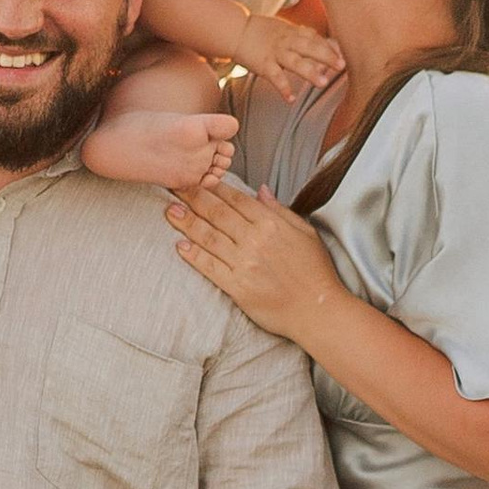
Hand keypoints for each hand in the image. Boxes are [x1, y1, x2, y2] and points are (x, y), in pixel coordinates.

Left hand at [167, 176, 347, 350]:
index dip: (213, 187)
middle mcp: (255, 240)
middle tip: (173, 186)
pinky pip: (210, 267)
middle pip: (217, 213)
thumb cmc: (316, 272)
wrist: (318, 310)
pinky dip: (193, 256)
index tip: (197, 178)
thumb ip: (280, 210)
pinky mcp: (237, 287)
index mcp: (271, 224)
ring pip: (209, 237)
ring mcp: (244, 264)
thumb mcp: (305, 232)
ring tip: (170, 211)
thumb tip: (260, 190)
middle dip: (193, 197)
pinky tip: (180, 246)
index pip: (236, 199)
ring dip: (186, 223)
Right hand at [236, 5, 345, 103]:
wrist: (235, 30)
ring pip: (295, 62)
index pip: (316, 39)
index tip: (344, 56)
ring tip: (322, 83)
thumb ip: (305, 36)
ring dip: (309, 72)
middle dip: (327, 56)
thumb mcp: (285, 29)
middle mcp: (287, 41)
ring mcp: (275, 53)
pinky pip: (275, 77)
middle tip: (342, 66)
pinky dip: (283, 88)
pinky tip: (291, 99)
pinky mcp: (263, 64)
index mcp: (294, 33)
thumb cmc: (262, 31)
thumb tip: (327, 44)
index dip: (330, 47)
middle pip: (310, 47)